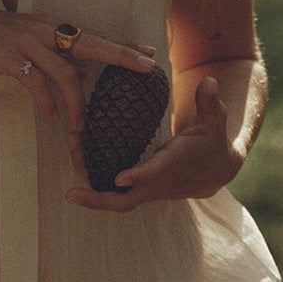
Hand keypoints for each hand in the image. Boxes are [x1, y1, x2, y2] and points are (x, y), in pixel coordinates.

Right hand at [0, 5, 156, 139]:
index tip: (148, 53)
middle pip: (93, 44)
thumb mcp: (21, 45)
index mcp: (49, 25)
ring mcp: (27, 41)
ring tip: (81, 129)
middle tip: (149, 67)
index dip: (122, 45)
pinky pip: (37, 83)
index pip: (94, 35)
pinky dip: (47, 103)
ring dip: (77, 105)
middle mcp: (43, 29)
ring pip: (66, 73)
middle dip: (123, 56)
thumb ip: (49, 57)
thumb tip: (76, 73)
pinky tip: (53, 118)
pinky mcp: (9, 56)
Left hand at [66, 76, 240, 212]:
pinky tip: (75, 169)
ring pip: (115, 200)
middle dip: (99, 199)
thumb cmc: (212, 140)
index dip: (139, 176)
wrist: (215, 171)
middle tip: (71, 193)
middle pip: (127, 200)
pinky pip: (114, 195)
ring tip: (66, 175)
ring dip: (90, 192)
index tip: (119, 178)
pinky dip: (93, 187)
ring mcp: (147, 190)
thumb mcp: (216, 119)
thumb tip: (209, 81)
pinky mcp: (139, 189)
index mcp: (175, 164)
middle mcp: (158, 182)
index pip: (156, 172)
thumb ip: (209, 102)